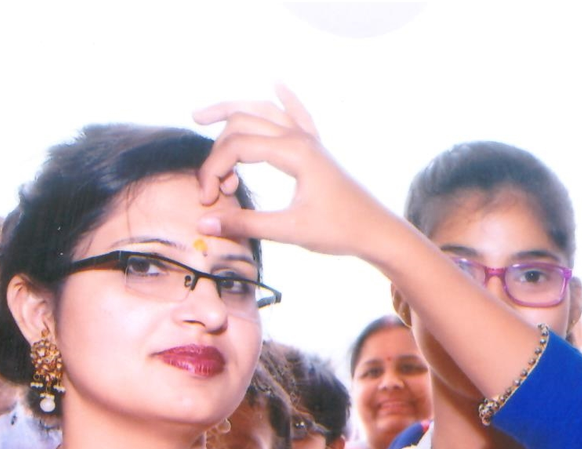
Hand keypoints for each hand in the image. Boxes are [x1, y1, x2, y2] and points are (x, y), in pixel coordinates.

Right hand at [192, 86, 396, 257]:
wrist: (378, 232)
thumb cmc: (341, 231)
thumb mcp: (291, 231)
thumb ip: (246, 224)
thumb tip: (203, 224)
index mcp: (294, 152)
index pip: (235, 147)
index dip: (212, 171)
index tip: (207, 200)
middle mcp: (300, 137)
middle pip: (241, 124)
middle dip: (217, 151)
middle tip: (211, 187)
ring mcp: (310, 140)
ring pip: (263, 111)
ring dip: (233, 113)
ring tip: (203, 118)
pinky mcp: (317, 149)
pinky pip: (298, 114)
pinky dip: (285, 98)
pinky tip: (277, 82)